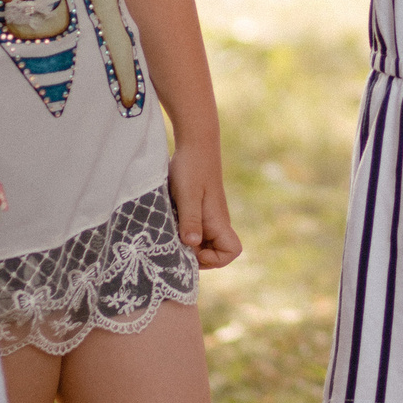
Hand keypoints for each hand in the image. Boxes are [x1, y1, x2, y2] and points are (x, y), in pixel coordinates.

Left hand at [169, 138, 241, 270]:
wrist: (195, 143)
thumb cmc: (192, 167)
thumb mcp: (188, 195)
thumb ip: (191, 220)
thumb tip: (192, 245)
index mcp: (218, 221)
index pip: (232, 252)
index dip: (215, 259)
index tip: (194, 249)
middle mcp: (217, 222)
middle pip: (216, 252)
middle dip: (197, 256)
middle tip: (175, 244)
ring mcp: (209, 217)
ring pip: (204, 243)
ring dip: (188, 245)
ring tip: (171, 235)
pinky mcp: (199, 211)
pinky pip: (196, 232)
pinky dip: (184, 234)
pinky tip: (170, 224)